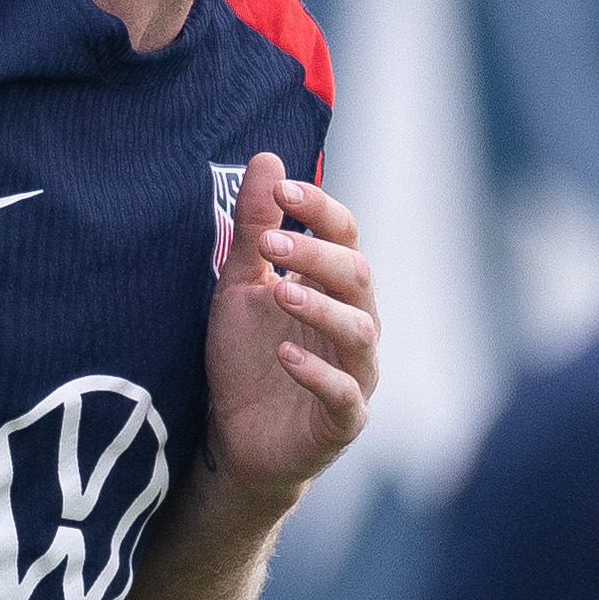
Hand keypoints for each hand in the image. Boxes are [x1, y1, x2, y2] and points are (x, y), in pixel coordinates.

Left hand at [199, 154, 380, 510]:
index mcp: (334, 287)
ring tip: (280, 292)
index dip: (320, 207)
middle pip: (358, 275)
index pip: (345, 234)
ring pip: (360, 330)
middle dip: (318, 253)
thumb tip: (268, 158)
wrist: (237, 441)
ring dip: (323, 306)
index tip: (283, 187)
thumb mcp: (240, 289)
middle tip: (272, 240)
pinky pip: (345, 394)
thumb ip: (255, 231)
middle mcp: (355, 323)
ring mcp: (355, 372)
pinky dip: (318, 374)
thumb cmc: (248, 360)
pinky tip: (285, 357)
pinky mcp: (344, 419)